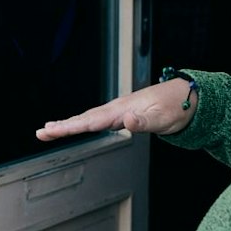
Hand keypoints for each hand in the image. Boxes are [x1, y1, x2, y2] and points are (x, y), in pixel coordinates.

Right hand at [36, 78, 196, 141]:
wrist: (188, 97)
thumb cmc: (177, 108)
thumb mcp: (163, 119)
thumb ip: (144, 121)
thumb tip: (126, 122)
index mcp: (122, 110)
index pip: (91, 121)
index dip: (70, 127)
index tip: (52, 130)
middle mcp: (117, 109)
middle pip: (84, 118)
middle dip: (61, 126)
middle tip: (41, 132)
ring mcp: (119, 110)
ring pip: (88, 118)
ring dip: (68, 124)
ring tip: (50, 129)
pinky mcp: (123, 114)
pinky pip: (97, 119)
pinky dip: (82, 123)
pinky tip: (76, 125)